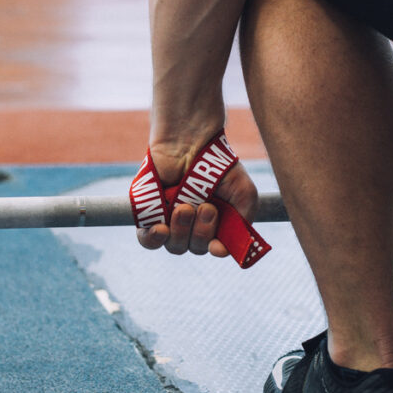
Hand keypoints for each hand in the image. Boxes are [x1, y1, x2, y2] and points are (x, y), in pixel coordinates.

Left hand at [136, 154, 258, 257]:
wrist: (189, 140)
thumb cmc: (219, 165)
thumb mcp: (243, 193)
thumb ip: (244, 222)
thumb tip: (224, 251)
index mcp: (215, 224)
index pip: (214, 248)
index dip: (215, 250)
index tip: (217, 246)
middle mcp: (193, 226)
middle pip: (194, 247)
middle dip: (201, 232)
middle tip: (205, 207)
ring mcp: (170, 221)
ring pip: (174, 245)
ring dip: (181, 231)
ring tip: (184, 206)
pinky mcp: (149, 214)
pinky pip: (148, 239)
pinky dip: (153, 239)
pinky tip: (160, 229)